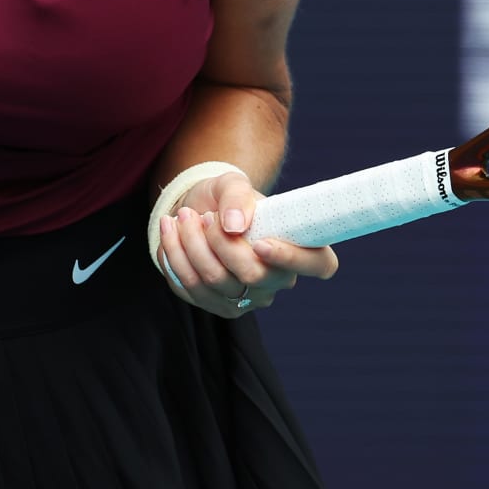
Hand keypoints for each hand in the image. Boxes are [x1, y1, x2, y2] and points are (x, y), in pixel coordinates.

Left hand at [155, 170, 338, 318]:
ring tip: (180, 217)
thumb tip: (234, 224)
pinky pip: (190, 289)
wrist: (197, 212)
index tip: (260, 242)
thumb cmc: (226, 199)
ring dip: (188, 245)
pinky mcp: (216, 305)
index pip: (318, 264)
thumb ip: (236, 197)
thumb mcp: (232, 184)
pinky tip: (170, 235)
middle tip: (201, 215)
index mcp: (298, 247)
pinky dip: (173, 258)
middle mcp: (277, 280)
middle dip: (218, 242)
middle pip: (251, 274)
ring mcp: (247, 298)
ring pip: (214, 282)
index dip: (292, 257)